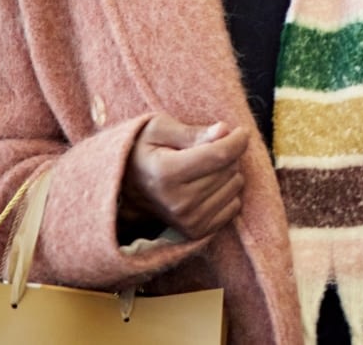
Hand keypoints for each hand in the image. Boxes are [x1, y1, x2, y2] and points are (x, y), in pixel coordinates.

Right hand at [121, 115, 248, 239]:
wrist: (123, 191)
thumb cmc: (142, 152)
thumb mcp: (158, 130)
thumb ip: (192, 131)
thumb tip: (224, 130)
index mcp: (166, 173)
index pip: (221, 154)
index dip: (238, 139)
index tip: (240, 131)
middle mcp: (178, 201)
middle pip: (230, 168)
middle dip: (227, 153)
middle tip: (207, 150)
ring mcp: (188, 220)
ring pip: (235, 185)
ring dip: (227, 172)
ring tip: (202, 169)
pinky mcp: (196, 232)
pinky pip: (234, 205)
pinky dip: (226, 192)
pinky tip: (205, 187)